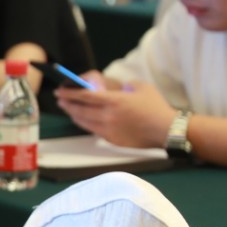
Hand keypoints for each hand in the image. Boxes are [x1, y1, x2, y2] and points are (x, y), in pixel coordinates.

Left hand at [54, 77, 174, 147]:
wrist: (167, 130)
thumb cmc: (156, 107)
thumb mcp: (140, 87)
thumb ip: (124, 86)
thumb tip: (115, 90)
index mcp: (114, 101)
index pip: (85, 96)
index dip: (70, 93)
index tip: (60, 91)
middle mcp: (108, 116)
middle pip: (81, 110)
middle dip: (68, 104)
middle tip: (60, 99)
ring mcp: (109, 130)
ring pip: (85, 122)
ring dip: (74, 115)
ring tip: (69, 110)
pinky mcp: (112, 140)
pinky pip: (94, 131)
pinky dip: (86, 124)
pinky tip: (84, 121)